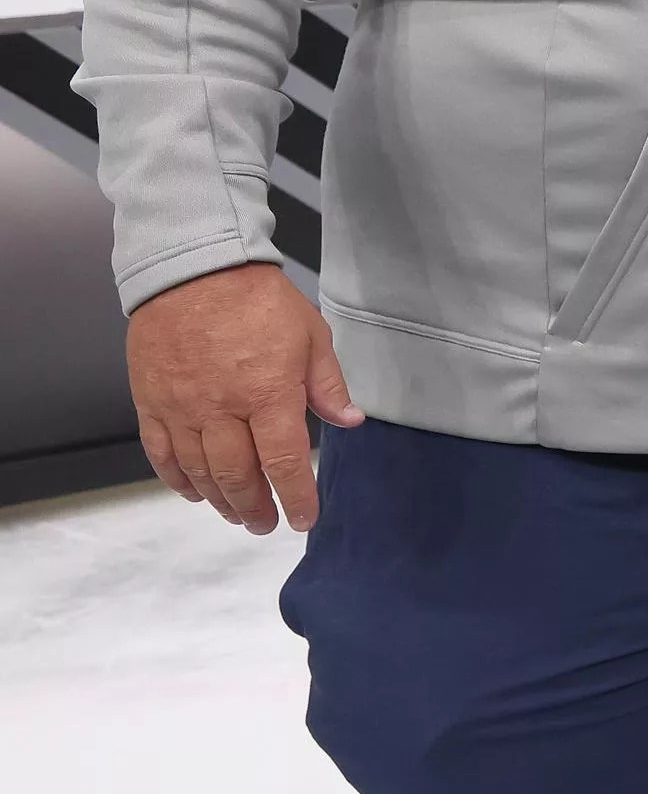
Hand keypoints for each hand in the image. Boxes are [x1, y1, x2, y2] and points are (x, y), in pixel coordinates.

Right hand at [125, 263, 362, 533]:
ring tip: (239, 514)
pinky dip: (178, 481)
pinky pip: (162, 455)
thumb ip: (327, 385)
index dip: (296, 497)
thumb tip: (350, 420)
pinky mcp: (151, 403)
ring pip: (199, 474)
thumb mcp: (311, 335)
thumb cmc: (257, 300)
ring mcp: (181, 409)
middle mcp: (221, 409)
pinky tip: (195, 492)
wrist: (193, 270)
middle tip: (268, 523)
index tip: (304, 518)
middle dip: (257, 509)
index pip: (285, 462)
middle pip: (238, 478)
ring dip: (221, 502)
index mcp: (267, 393)